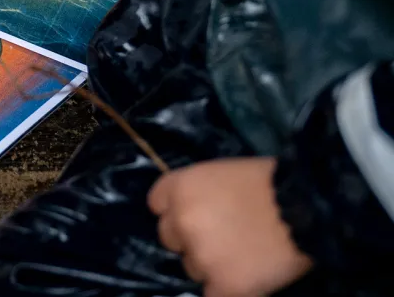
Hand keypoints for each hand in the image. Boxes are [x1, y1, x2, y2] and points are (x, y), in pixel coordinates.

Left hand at [148, 157, 312, 296]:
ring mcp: (200, 256)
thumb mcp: (221, 172)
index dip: (175, 209)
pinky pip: (213, 293)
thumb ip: (199, 192)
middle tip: (220, 237)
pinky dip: (229, 288)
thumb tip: (195, 210)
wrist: (301, 209)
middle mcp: (182, 221)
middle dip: (190, 238)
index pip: (157, 203)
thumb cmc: (265, 182)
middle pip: (170, 237)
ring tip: (242, 255)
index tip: (192, 215)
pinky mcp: (222, 287)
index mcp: (180, 187)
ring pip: (192, 267)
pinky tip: (248, 275)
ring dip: (210, 265)